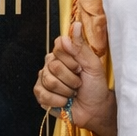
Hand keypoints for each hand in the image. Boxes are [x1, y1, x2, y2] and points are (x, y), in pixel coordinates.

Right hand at [33, 21, 116, 135]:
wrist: (95, 110)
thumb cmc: (96, 87)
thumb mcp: (93, 65)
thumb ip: (81, 46)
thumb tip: (76, 25)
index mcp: (63, 54)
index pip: (58, 47)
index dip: (70, 60)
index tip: (80, 68)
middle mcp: (51, 64)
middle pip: (53, 66)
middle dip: (71, 79)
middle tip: (79, 83)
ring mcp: (44, 79)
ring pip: (48, 81)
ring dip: (66, 91)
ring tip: (73, 94)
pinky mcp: (41, 94)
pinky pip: (43, 94)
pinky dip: (58, 101)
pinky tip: (65, 102)